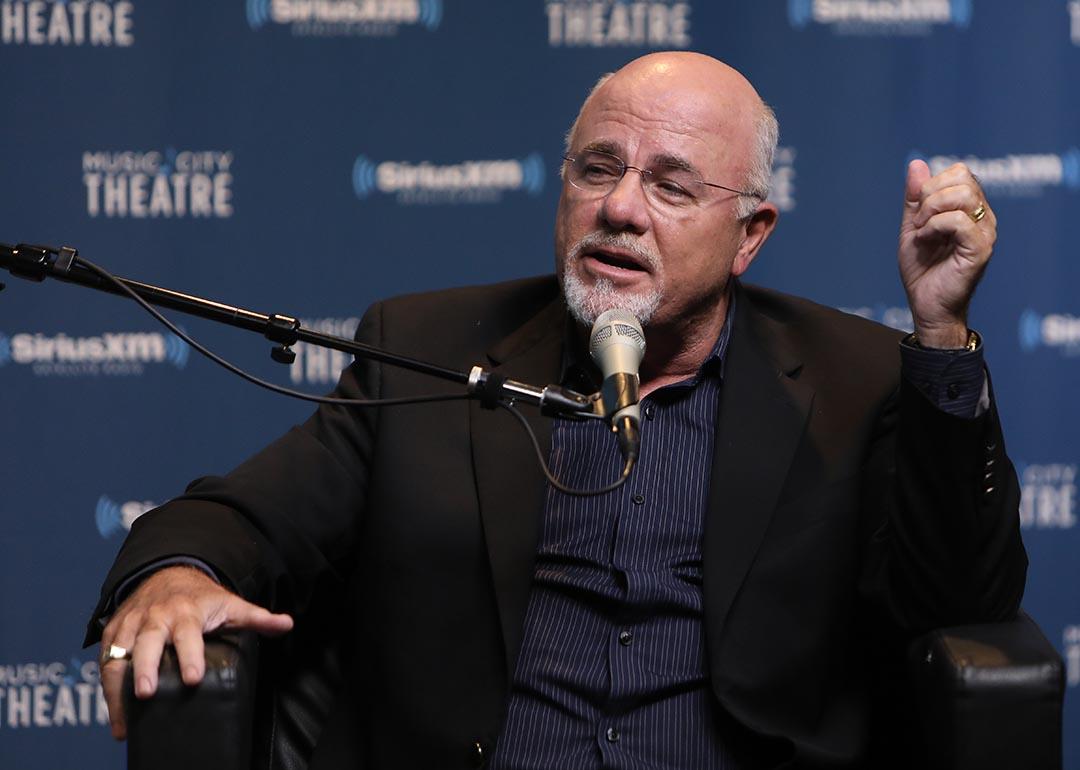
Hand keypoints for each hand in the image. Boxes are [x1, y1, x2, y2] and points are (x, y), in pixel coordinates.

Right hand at [98, 565, 292, 739]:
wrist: (168, 574)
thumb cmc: (202, 598)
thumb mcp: (231, 604)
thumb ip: (257, 617)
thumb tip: (287, 624)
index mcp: (185, 612)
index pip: (187, 634)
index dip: (190, 655)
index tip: (194, 679)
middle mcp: (155, 617)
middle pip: (146, 642)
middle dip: (144, 667)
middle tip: (146, 693)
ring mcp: (131, 624)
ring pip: (118, 653)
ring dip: (118, 686)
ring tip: (125, 720)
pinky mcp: (113, 633)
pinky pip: (105, 660)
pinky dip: (107, 689)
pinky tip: (117, 717)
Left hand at [898, 159, 996, 347]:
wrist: (926, 305)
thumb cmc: (922, 269)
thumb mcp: (913, 227)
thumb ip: (915, 198)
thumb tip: (917, 163)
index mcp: (970, 209)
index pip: (958, 172)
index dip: (931, 185)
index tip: (918, 213)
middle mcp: (982, 217)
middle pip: (962, 177)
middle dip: (929, 196)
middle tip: (918, 222)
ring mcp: (984, 232)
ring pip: (963, 195)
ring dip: (931, 211)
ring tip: (922, 232)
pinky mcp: (980, 249)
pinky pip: (959, 221)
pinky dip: (934, 227)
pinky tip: (926, 241)